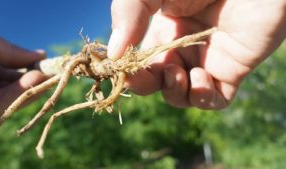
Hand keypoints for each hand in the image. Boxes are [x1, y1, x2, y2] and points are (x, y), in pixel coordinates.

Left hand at [0, 28, 46, 117]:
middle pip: (18, 81)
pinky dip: (22, 94)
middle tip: (56, 73)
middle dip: (38, 77)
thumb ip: (13, 51)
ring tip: (50, 77)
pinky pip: (4, 103)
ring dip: (34, 86)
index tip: (49, 61)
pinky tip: (36, 82)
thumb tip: (41, 56)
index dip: (32, 64)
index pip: (14, 65)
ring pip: (14, 94)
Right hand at [107, 0, 285, 108]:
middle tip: (143, 75)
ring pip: (181, 95)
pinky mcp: (232, 71)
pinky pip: (212, 100)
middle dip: (145, 85)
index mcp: (161, 32)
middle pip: (156, 83)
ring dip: (172, 91)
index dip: (127, 70)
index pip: (138, 63)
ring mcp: (205, 62)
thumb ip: (128, 15)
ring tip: (177, 71)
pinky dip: (201, 96)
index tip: (120, 69)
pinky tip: (200, 76)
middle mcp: (181, 50)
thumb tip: (113, 54)